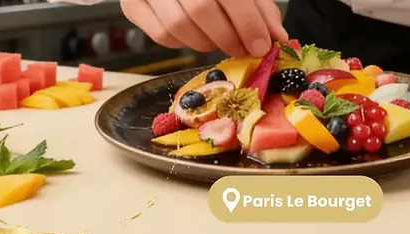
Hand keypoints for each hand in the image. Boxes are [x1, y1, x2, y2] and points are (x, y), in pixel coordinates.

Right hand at [121, 0, 288, 56]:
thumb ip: (259, 7)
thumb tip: (277, 36)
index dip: (248, 22)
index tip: (262, 45)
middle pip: (201, 10)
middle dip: (229, 37)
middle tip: (244, 50)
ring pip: (178, 26)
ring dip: (208, 43)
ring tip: (222, 41)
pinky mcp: (132, 6)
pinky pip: (161, 35)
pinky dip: (185, 43)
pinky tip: (197, 34)